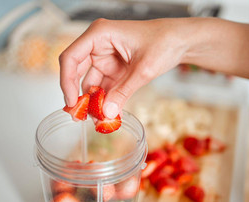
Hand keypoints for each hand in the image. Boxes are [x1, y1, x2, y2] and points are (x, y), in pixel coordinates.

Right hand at [59, 18, 187, 117]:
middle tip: (78, 116)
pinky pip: (103, 86)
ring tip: (97, 119)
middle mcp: (98, 44)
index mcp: (100, 34)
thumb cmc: (164, 42)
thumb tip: (106, 113)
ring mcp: (105, 57)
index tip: (71, 103)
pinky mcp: (113, 68)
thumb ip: (123, 91)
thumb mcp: (143, 69)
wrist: (181, 41)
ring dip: (93, 101)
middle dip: (77, 94)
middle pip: (76, 71)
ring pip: (90, 82)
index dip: (66, 81)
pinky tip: (106, 113)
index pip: (71, 57)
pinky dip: (104, 100)